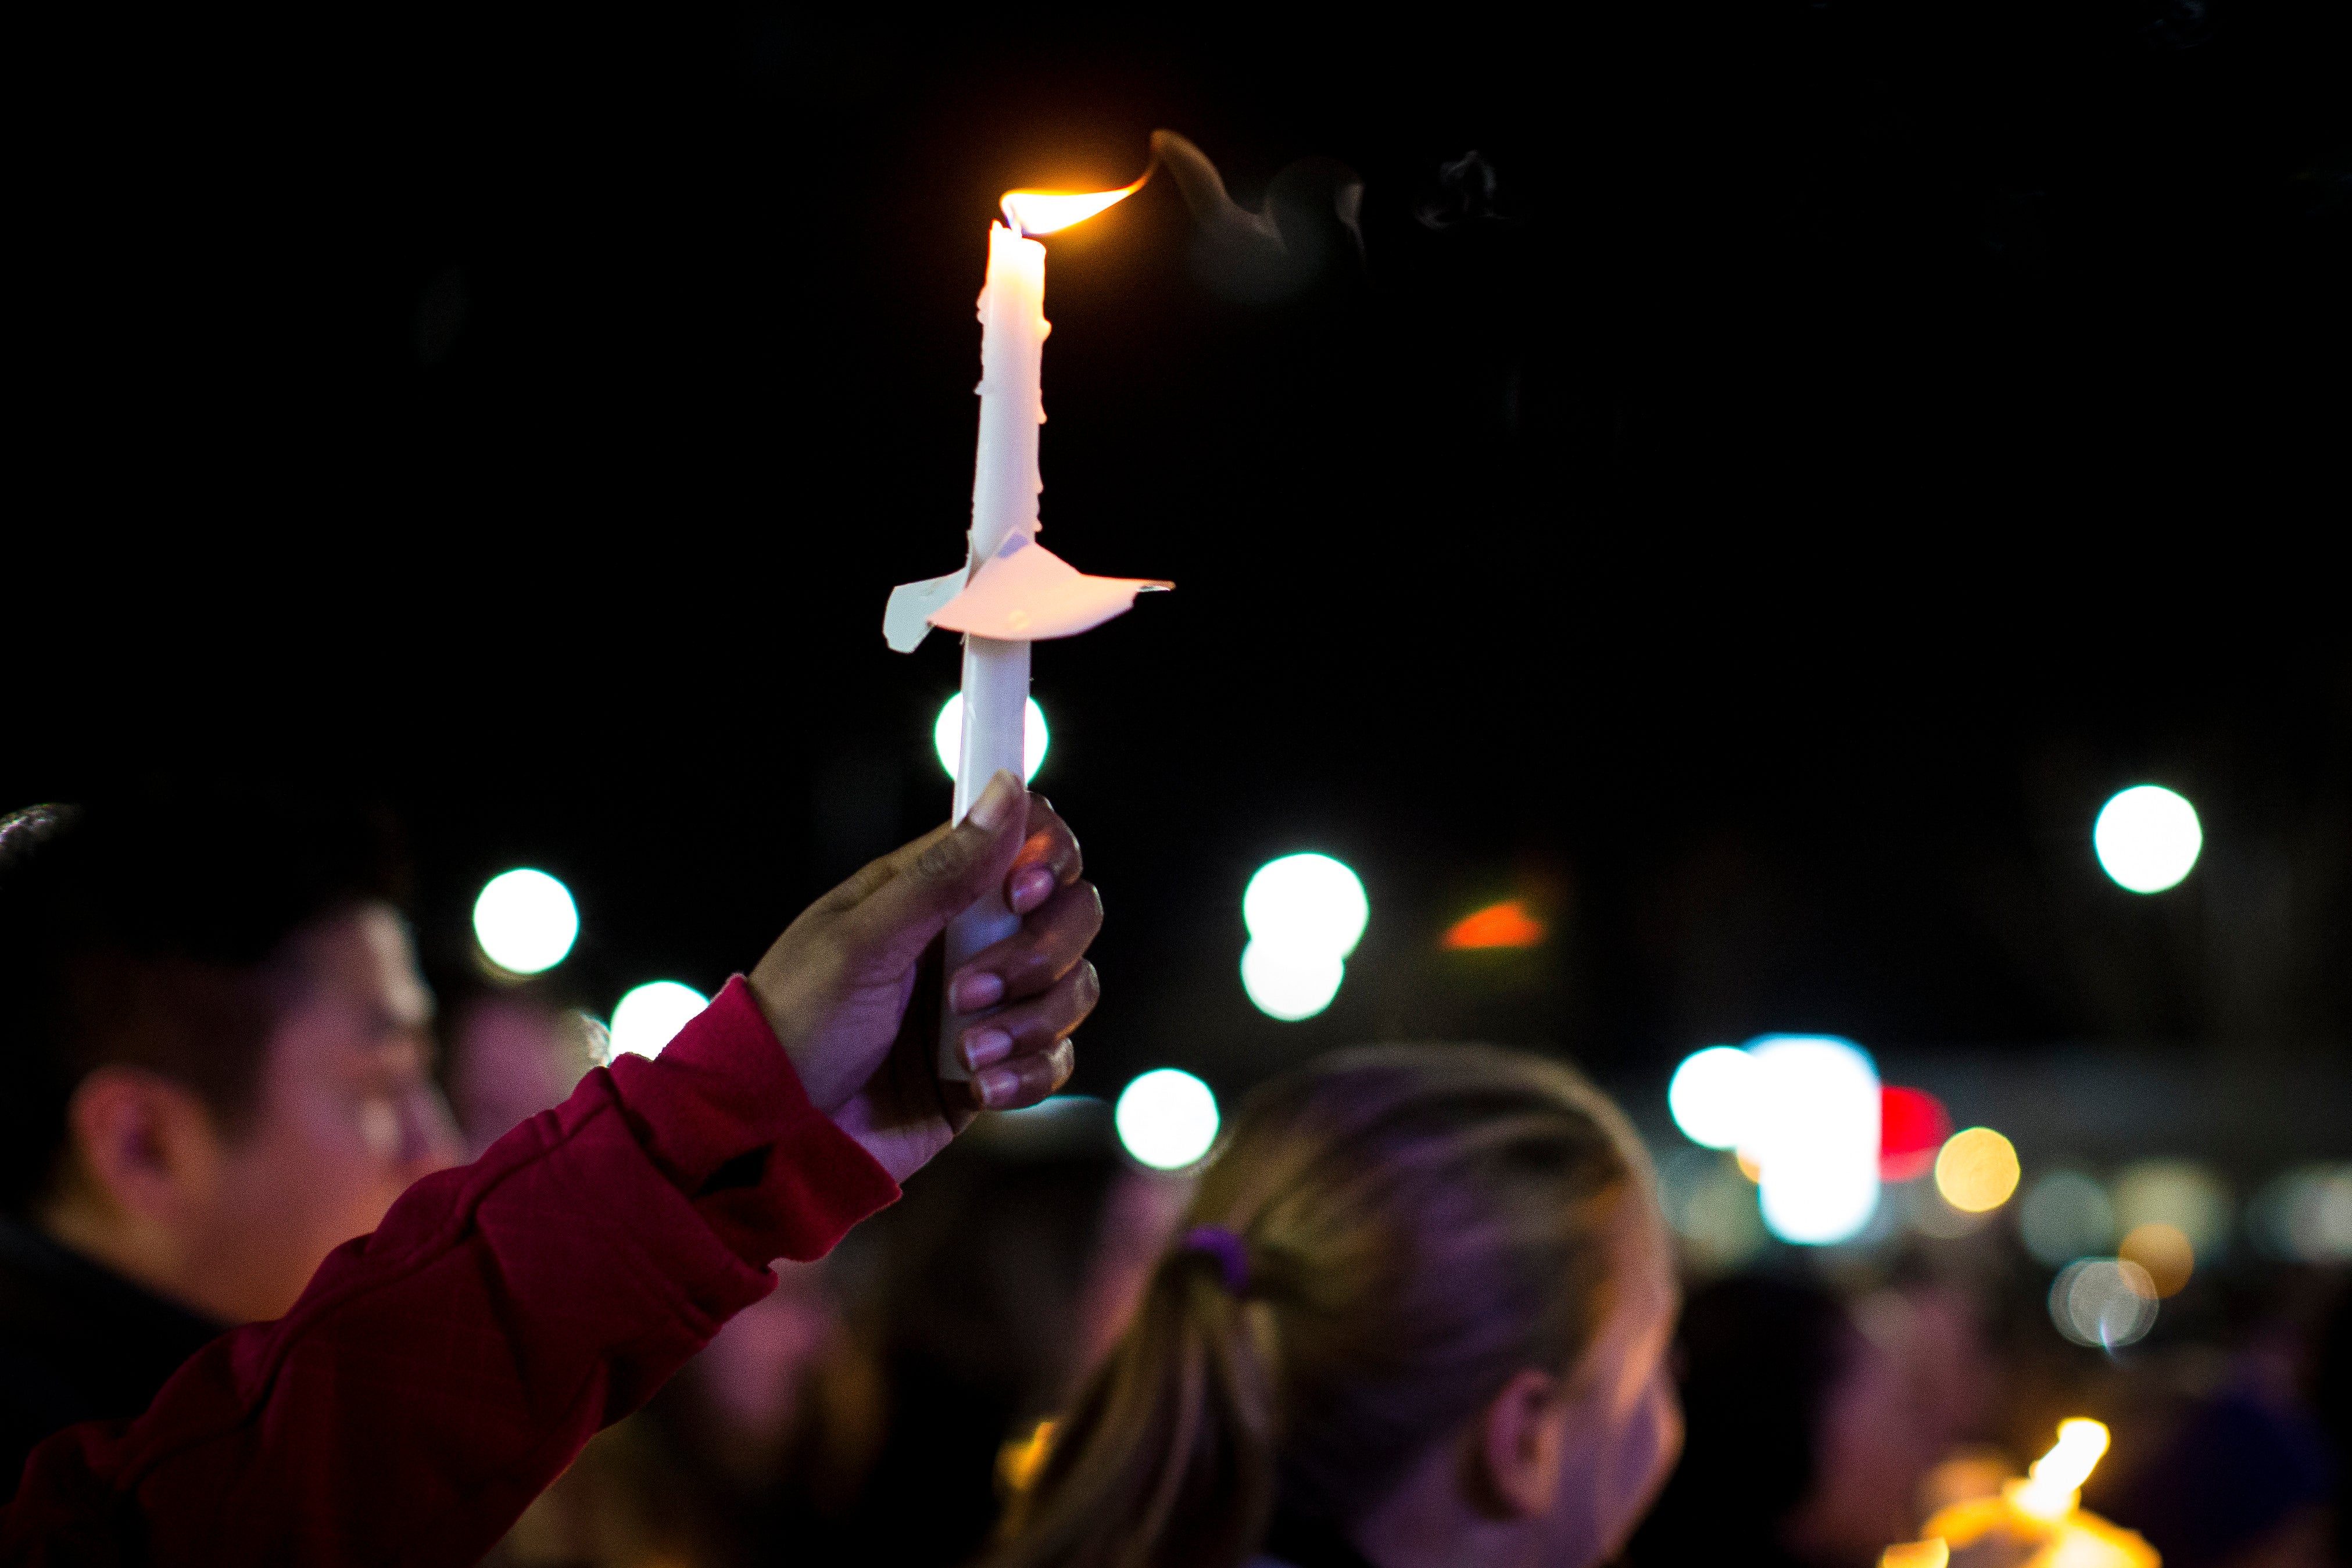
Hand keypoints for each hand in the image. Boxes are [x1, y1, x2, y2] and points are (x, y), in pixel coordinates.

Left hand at [745, 770, 1101, 1181]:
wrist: (775, 1136)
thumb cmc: (798, 1025)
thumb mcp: (862, 942)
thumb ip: (943, 873)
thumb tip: (1007, 788)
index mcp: (932, 890)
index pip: (1027, 838)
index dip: (1047, 855)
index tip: (1022, 889)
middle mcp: (969, 939)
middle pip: (1070, 912)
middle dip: (1040, 952)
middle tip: (968, 989)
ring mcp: (987, 1005)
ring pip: (1072, 987)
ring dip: (1032, 1021)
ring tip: (967, 1053)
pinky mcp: (994, 1068)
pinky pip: (1054, 1059)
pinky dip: (1028, 1074)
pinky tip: (978, 1089)